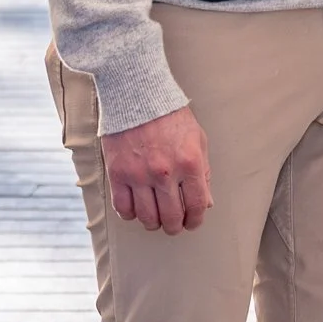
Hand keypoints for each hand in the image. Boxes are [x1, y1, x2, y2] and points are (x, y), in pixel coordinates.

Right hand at [103, 103, 213, 231]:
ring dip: (153, 223)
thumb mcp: (197, 140)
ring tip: (154, 218)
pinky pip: (123, 208)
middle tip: (173, 224)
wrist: (138, 94)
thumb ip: (203, 172)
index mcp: (189, 163)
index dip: (195, 220)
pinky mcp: (118, 173)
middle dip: (174, 226)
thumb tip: (205, 203)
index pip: (196, 206)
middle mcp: (165, 172)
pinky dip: (130, 214)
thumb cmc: (170, 116)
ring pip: (147, 217)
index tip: (191, 222)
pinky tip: (136, 208)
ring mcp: (139, 174)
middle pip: (171, 217)